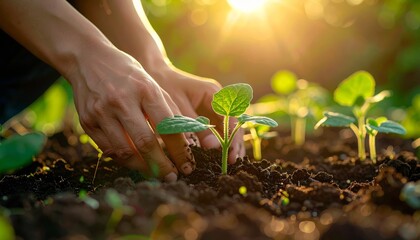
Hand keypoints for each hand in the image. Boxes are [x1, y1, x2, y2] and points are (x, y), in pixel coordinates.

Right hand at [67, 46, 194, 181]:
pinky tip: (135, 162)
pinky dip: (124, 159)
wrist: (88, 59)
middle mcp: (123, 101)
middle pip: (146, 143)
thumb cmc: (128, 74)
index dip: (180, 150)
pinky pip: (108, 149)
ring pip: (125, 151)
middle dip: (162, 166)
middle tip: (172, 177)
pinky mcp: (87, 122)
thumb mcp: (152, 84)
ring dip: (143, 168)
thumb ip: (168, 110)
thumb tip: (187, 138)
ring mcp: (102, 112)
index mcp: (145, 90)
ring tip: (155, 173)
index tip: (188, 165)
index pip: (168, 127)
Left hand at [149, 65, 245, 163]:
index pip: (231, 118)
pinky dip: (219, 141)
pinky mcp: (208, 113)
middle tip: (231, 162)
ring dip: (229, 143)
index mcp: (214, 93)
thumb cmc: (165, 88)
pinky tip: (218, 155)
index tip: (230, 154)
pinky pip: (218, 129)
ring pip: (228, 127)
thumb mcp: (179, 109)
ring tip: (229, 162)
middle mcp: (219, 99)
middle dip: (234, 143)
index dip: (232, 137)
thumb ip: (196, 127)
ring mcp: (214, 106)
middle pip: (234, 123)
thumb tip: (213, 147)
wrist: (154, 74)